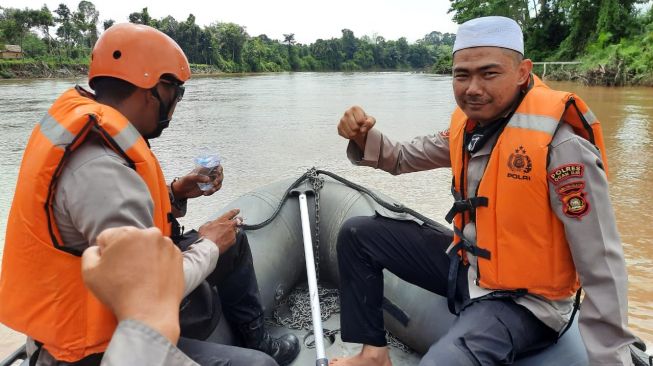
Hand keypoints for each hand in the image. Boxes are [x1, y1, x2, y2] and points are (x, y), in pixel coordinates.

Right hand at [81, 227, 183, 343]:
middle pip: (129, 239)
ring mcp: (167, 244)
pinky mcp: (178, 256)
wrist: (150, 312)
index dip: (105, 254)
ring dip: (142, 255)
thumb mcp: (90, 273)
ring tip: (140, 277)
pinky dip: (157, 262)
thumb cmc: (119, 293)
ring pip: (147, 246)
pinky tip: (152, 278)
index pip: (107, 237)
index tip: (111, 268)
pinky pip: (162, 255)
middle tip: (125, 274)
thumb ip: (90, 253)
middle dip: (125, 252)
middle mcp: (149, 233)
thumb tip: (99, 249)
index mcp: (126, 233)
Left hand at [171, 165, 223, 198]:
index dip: (219, 167)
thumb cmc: (184, 181)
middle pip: (220, 175)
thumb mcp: (189, 178)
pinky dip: (212, 192)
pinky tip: (205, 194)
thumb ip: (198, 177)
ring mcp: (209, 181)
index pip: (215, 165)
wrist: (181, 191)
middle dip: (219, 179)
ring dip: (216, 187)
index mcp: (204, 169)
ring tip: (208, 191)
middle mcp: (208, 174)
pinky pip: (215, 189)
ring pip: (219, 183)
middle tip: (214, 183)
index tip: (218, 171)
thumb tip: (208, 179)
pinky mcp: (208, 188)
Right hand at [198, 208, 240, 253]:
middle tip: (238, 220)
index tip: (237, 210)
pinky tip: (226, 240)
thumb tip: (212, 224)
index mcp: (222, 220)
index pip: (231, 213)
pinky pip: (234, 238)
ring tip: (228, 233)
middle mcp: (229, 225)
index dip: (235, 211)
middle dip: (239, 219)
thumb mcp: (204, 226)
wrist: (208, 247)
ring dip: (234, 230)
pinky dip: (231, 238)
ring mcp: (232, 233)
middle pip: (238, 220)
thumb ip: (210, 223)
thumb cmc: (205, 237)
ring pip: (236, 229)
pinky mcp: (233, 240)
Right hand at [337, 105, 375, 148]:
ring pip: (351, 133)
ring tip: (357, 130)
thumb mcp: (371, 120)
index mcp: (355, 108)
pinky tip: (352, 132)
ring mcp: (342, 120)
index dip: (364, 124)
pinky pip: (346, 136)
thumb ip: (370, 123)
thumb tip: (362, 129)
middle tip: (360, 128)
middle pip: (355, 127)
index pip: (360, 121)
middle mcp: (347, 112)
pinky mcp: (339, 127)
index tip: (364, 123)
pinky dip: (351, 137)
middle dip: (359, 130)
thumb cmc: (365, 121)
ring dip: (356, 134)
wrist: (358, 124)